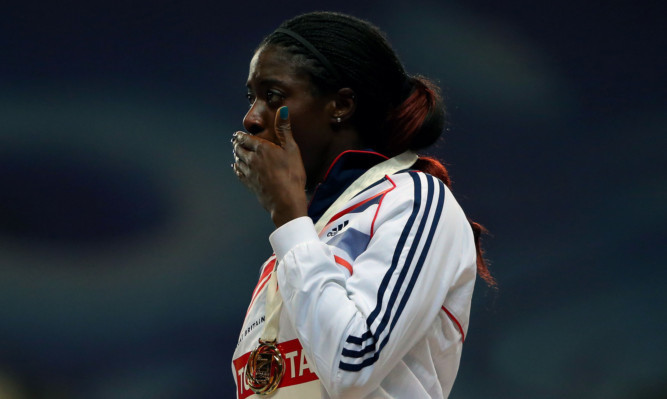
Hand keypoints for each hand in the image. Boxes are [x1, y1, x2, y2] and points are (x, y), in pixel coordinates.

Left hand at [232, 106, 307, 227]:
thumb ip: (284, 129)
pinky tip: (237, 167)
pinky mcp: (250, 185)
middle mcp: (252, 159)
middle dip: (237, 144)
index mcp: (262, 148)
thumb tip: (282, 109)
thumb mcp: (292, 149)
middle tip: (235, 142)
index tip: (238, 134)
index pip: (246, 139)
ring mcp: (249, 173)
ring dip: (236, 155)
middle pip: (239, 149)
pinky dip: (236, 168)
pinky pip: (239, 174)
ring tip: (236, 152)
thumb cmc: (292, 174)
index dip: (241, 136)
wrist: (286, 201)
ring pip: (238, 160)